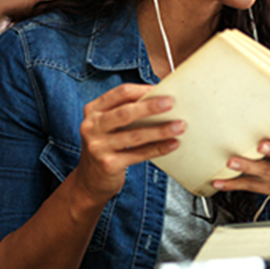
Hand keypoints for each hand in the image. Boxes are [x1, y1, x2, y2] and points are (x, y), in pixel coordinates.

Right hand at [74, 84, 183, 203]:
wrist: (90, 180)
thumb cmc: (106, 145)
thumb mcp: (108, 125)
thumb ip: (125, 111)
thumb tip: (161, 99)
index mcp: (93, 110)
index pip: (120, 93)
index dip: (142, 90)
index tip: (162, 89)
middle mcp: (91, 126)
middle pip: (125, 112)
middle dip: (150, 107)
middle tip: (171, 103)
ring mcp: (98, 146)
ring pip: (134, 135)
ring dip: (160, 130)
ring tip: (179, 126)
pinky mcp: (108, 165)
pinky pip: (138, 154)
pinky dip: (158, 149)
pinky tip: (173, 144)